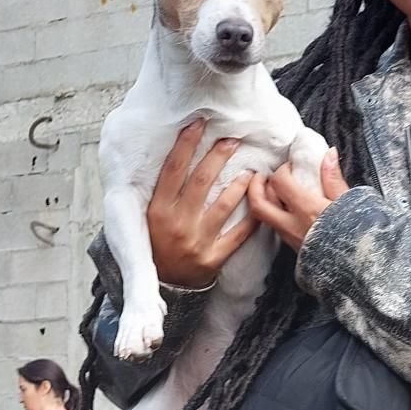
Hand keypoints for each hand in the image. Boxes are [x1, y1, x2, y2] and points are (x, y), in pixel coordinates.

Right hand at [150, 121, 263, 287]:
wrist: (163, 286)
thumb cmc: (157, 244)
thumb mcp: (149, 217)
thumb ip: (160, 191)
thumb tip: (173, 155)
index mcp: (158, 210)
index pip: (172, 169)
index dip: (185, 144)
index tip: (198, 124)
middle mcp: (176, 223)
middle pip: (201, 182)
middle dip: (218, 156)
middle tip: (232, 139)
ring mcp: (196, 242)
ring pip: (223, 206)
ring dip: (239, 184)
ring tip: (252, 170)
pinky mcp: (212, 259)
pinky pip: (237, 235)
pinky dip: (251, 220)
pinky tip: (261, 203)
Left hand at [249, 149, 349, 251]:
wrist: (357, 265)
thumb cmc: (356, 236)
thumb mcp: (348, 203)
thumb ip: (333, 178)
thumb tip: (328, 154)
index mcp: (307, 209)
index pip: (280, 182)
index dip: (282, 170)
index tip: (291, 167)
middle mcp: (292, 225)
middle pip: (258, 204)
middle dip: (254, 186)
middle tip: (262, 176)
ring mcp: (290, 239)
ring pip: (263, 217)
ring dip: (262, 200)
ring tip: (271, 189)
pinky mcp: (292, 248)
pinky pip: (273, 227)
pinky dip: (272, 213)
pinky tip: (281, 207)